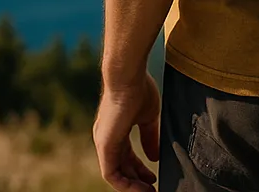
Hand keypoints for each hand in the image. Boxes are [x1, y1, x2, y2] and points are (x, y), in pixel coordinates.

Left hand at [93, 70, 160, 191]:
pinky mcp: (104, 146)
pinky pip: (111, 174)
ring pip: (116, 174)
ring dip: (132, 187)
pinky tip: (141, 189)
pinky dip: (125, 185)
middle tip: (153, 190)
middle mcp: (107, 138)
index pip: (127, 157)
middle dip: (138, 181)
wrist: (127, 77)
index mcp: (116, 130)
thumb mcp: (148, 118)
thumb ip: (149, 138)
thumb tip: (154, 158)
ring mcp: (104, 143)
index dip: (140, 170)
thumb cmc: (138, 90)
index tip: (154, 177)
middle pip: (122, 167)